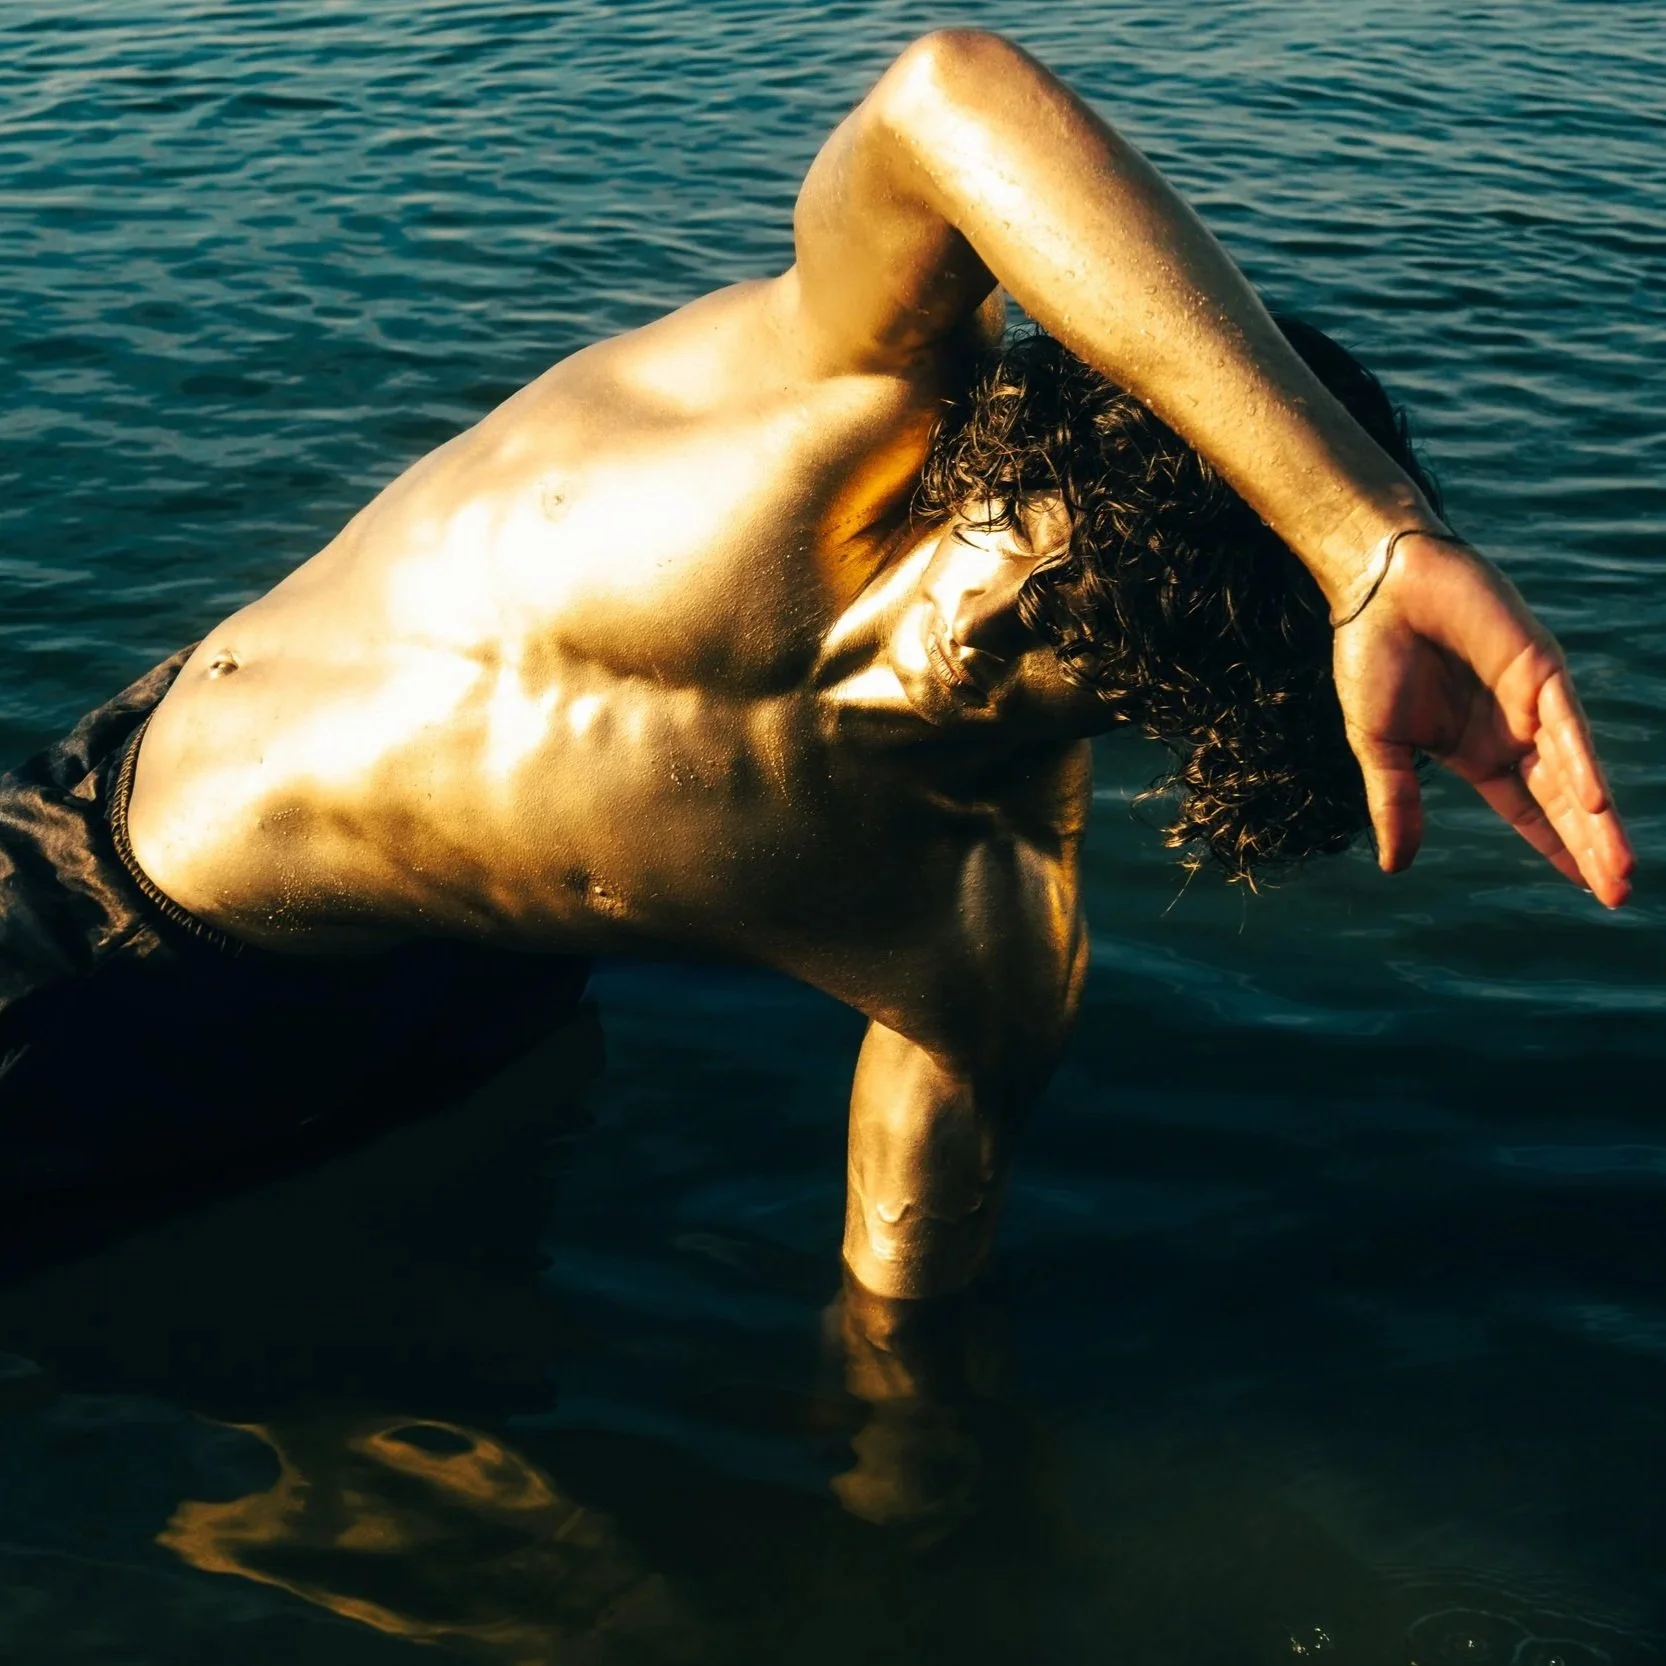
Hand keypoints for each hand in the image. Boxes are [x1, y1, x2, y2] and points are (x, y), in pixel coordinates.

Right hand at [1332, 532, 1633, 906]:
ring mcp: (1531, 701)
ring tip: (1620, 869)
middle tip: (1619, 896)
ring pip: (1574, 772)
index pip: (1528, 810)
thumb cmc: (1372, 657)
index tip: (1590, 889)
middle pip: (1562, 802)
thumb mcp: (1377, 744)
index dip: (1558, 847)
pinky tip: (1596, 802)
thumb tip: (1396, 867)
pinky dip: (1581, 762)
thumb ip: (1394, 801)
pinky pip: (1565, 724)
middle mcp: (1513, 731)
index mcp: (1476, 751)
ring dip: (1598, 822)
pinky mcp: (1539, 667)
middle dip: (1591, 848)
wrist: (1379, 588)